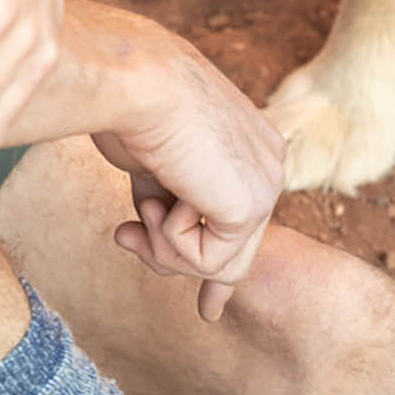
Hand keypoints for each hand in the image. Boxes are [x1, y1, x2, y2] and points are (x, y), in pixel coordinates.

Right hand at [92, 39, 286, 320]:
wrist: (130, 82)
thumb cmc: (127, 108)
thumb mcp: (153, 168)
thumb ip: (166, 208)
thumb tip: (146, 242)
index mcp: (252, 150)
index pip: (245, 227)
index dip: (220, 273)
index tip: (209, 312)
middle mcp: (269, 166)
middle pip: (230, 254)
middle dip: (173, 261)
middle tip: (126, 236)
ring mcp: (267, 186)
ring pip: (217, 265)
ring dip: (165, 248)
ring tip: (141, 207)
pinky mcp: (251, 207)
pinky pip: (207, 261)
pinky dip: (170, 240)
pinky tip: (162, 199)